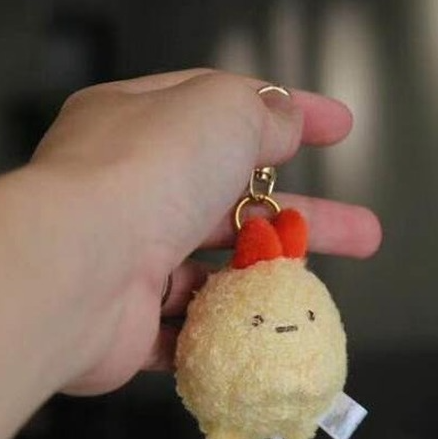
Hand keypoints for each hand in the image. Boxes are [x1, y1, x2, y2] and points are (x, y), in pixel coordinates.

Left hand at [29, 69, 381, 394]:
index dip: (288, 115)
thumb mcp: (218, 114)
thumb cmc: (140, 175)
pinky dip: (225, 325)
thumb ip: (262, 115)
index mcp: (137, 124)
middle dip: (305, 217)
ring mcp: (126, 258)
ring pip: (216, 270)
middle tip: (360, 232)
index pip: (224, 111)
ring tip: (319, 293)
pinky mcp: (127, 321)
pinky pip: (186, 325)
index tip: (339, 127)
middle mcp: (128, 191)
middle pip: (232, 202)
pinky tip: (264, 326)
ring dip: (268, 280)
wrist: (77, 271)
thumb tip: (286, 120)